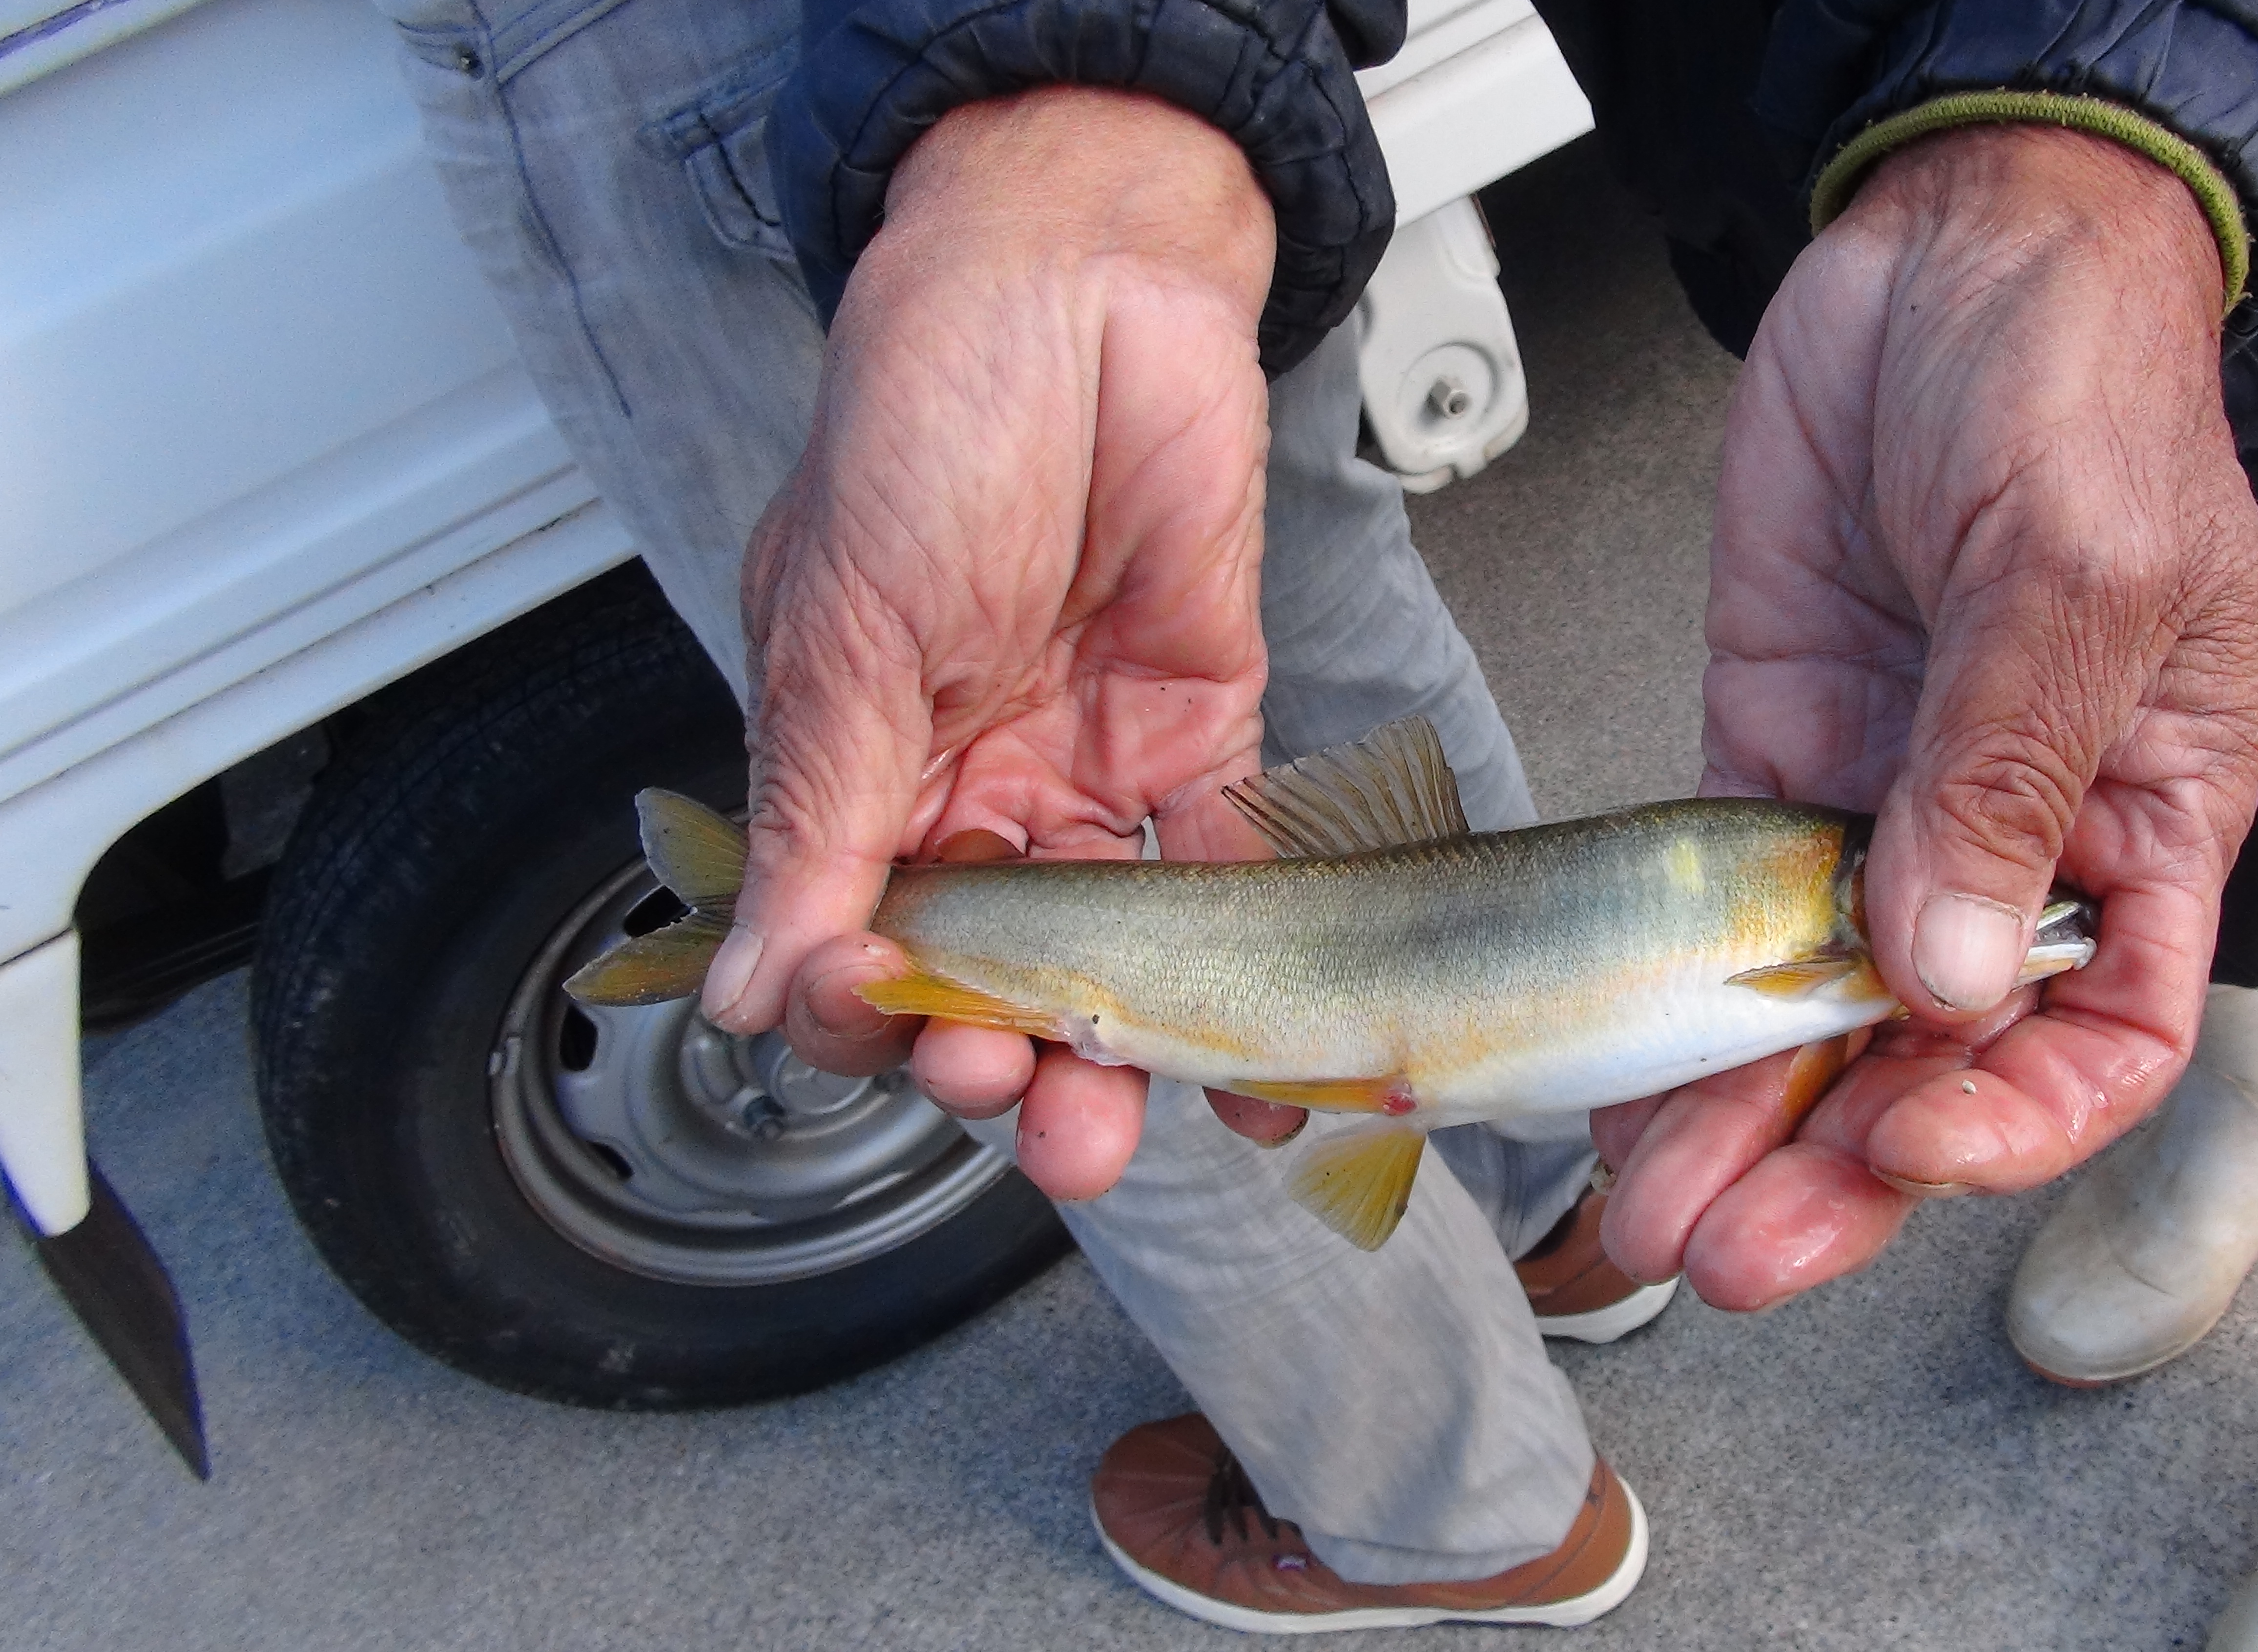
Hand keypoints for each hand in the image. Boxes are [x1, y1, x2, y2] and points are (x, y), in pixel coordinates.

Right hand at [704, 87, 1281, 1200]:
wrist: (1085, 282)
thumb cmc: (930, 417)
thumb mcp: (843, 627)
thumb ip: (818, 819)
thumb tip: (756, 989)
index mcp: (858, 768)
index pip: (857, 946)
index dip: (879, 1009)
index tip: (911, 1028)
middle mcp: (974, 788)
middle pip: (989, 976)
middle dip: (1008, 1062)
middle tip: (1034, 1100)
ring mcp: (1090, 771)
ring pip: (1110, 959)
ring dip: (1123, 1052)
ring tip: (1132, 1117)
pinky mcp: (1203, 737)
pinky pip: (1232, 878)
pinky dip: (1257, 969)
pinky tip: (1275, 1060)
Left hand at [1597, 125, 2257, 1307]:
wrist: (1956, 250)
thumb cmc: (2079, 382)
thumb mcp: (2076, 569)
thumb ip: (2009, 770)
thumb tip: (1945, 968)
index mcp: (2144, 820)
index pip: (2105, 1033)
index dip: (2016, 1115)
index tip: (1914, 1142)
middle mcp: (2014, 841)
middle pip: (1937, 1060)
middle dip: (1841, 1171)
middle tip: (1739, 1253)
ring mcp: (1881, 806)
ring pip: (1813, 1015)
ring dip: (1738, 1124)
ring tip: (1659, 1221)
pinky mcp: (1769, 756)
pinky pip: (1714, 918)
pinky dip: (1670, 1010)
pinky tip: (1617, 1094)